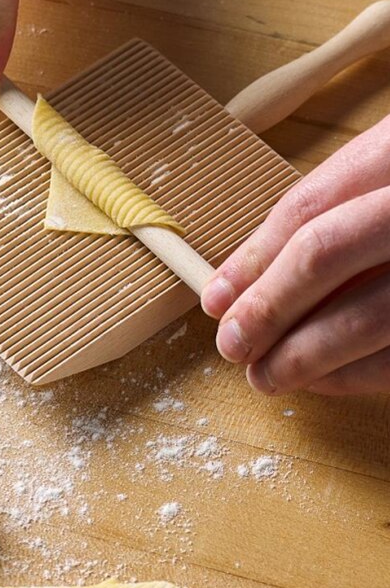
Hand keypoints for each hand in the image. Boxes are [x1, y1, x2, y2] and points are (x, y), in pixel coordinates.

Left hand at [200, 116, 389, 395]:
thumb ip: (335, 208)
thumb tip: (243, 276)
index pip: (310, 207)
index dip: (253, 259)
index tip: (216, 298)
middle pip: (327, 252)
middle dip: (268, 306)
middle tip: (232, 345)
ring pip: (371, 317)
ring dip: (306, 356)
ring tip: (266, 376)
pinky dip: (360, 376)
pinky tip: (325, 381)